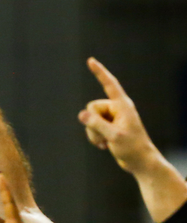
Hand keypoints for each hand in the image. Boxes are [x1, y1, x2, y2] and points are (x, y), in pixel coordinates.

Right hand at [78, 57, 158, 174]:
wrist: (140, 161)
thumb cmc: (132, 148)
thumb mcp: (114, 136)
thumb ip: (97, 124)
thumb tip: (81, 114)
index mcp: (123, 106)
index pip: (110, 84)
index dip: (100, 72)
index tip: (90, 60)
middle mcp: (117, 109)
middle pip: (92, 108)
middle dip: (92, 124)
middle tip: (105, 137)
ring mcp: (112, 118)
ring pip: (89, 120)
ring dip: (93, 133)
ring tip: (106, 143)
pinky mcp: (108, 127)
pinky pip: (91, 127)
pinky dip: (95, 137)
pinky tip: (105, 145)